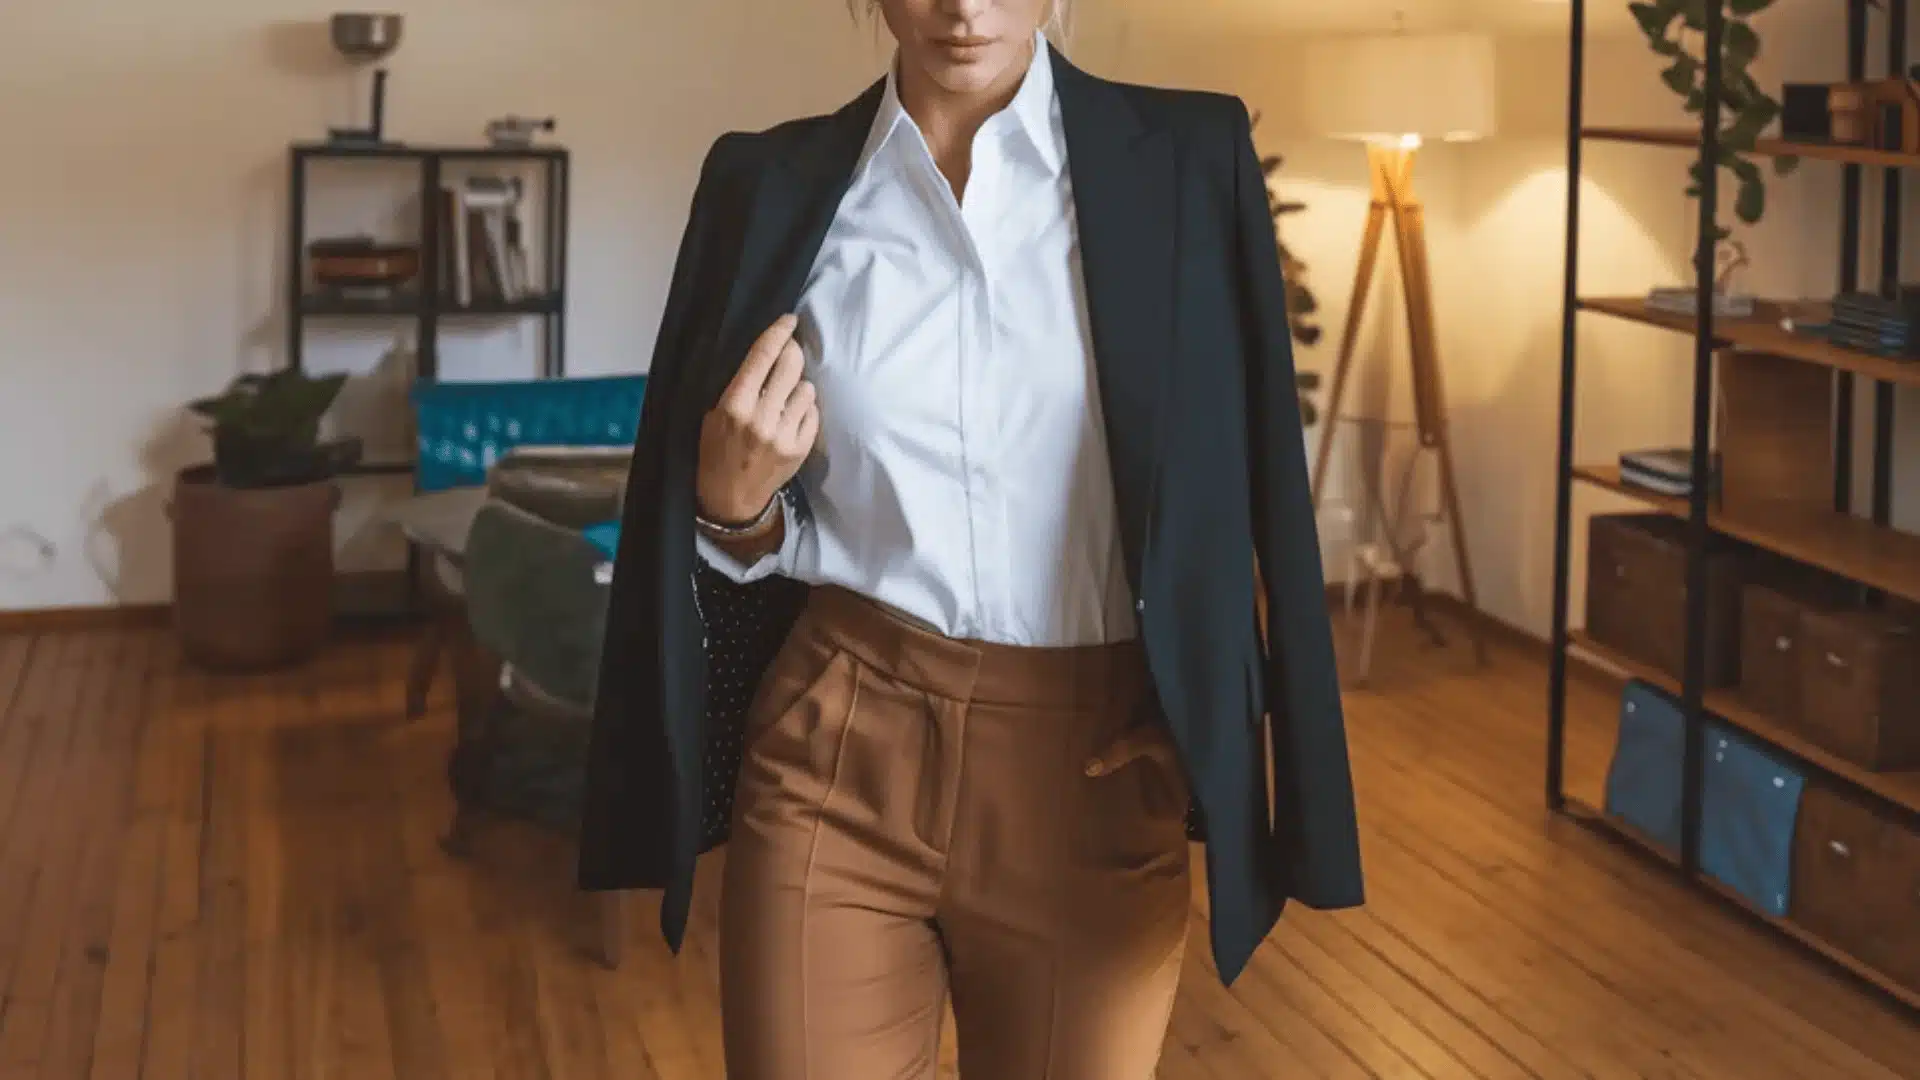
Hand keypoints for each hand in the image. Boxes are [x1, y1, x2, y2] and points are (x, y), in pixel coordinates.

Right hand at [696, 314, 820, 524]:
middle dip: (791, 353)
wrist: (729, 497)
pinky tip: (789, 417)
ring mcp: (784, 435)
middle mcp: (761, 419)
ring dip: (797, 386)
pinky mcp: (800, 448)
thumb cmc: (716, 451)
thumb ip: (737, 385)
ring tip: (783, 397)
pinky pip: (813, 412)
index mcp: (734, 405)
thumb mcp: (711, 414)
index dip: (778, 332)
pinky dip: (803, 410)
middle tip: (787, 354)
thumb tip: (765, 352)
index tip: (789, 320)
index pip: (762, 356)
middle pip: (791, 365)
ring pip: (806, 388)